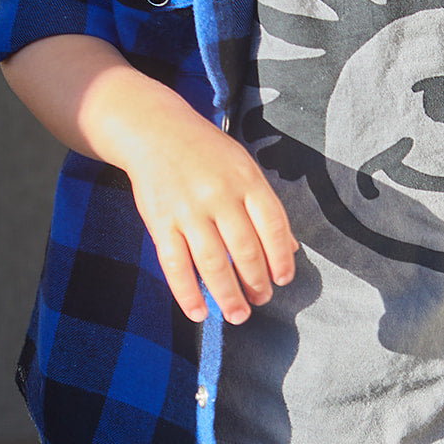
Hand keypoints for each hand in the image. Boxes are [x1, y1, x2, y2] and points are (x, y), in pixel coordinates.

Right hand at [123, 99, 297, 324]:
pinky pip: (175, 266)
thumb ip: (265, 206)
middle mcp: (219, 195)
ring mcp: (188, 210)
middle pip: (245, 250)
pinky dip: (187, 293)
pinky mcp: (161, 222)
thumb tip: (291, 248)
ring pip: (213, 264)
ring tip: (238, 314)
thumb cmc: (205, 152)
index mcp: (246, 180)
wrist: (153, 129)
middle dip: (256, 283)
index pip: (273, 226)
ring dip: (228, 296)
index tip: (283, 280)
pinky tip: (199, 313)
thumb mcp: (243, 167)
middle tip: (261, 300)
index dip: (281, 258)